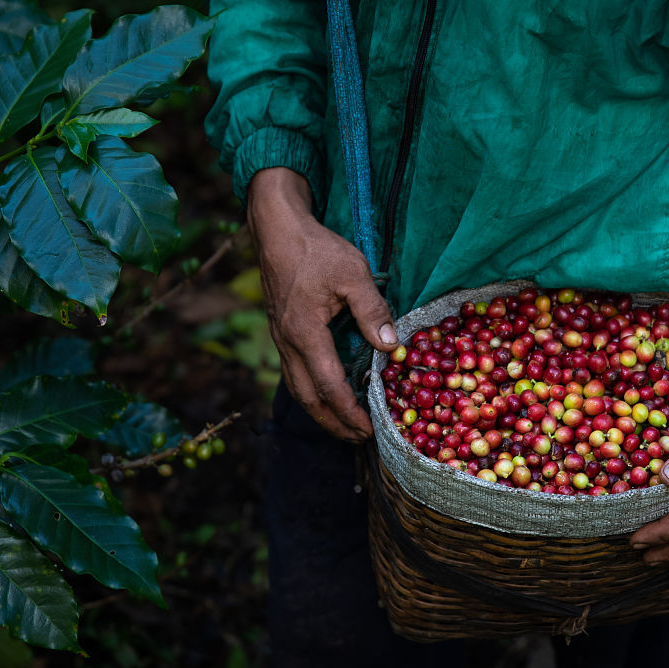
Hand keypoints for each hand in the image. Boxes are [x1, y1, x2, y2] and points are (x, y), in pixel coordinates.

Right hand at [247, 168, 397, 441]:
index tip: (369, 428)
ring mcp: (281, 339)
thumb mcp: (353, 273)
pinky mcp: (281, 331)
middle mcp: (287, 343)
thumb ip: (372, 310)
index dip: (349, 412)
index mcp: (304, 333)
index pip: (329, 386)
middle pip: (308, 398)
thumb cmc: (316, 249)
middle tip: (359, 438)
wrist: (277, 229)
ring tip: (345, 424)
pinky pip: (295, 372)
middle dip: (333, 423)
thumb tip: (391, 346)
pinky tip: (328, 392)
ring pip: (298, 387)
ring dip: (321, 411)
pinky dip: (312, 391)